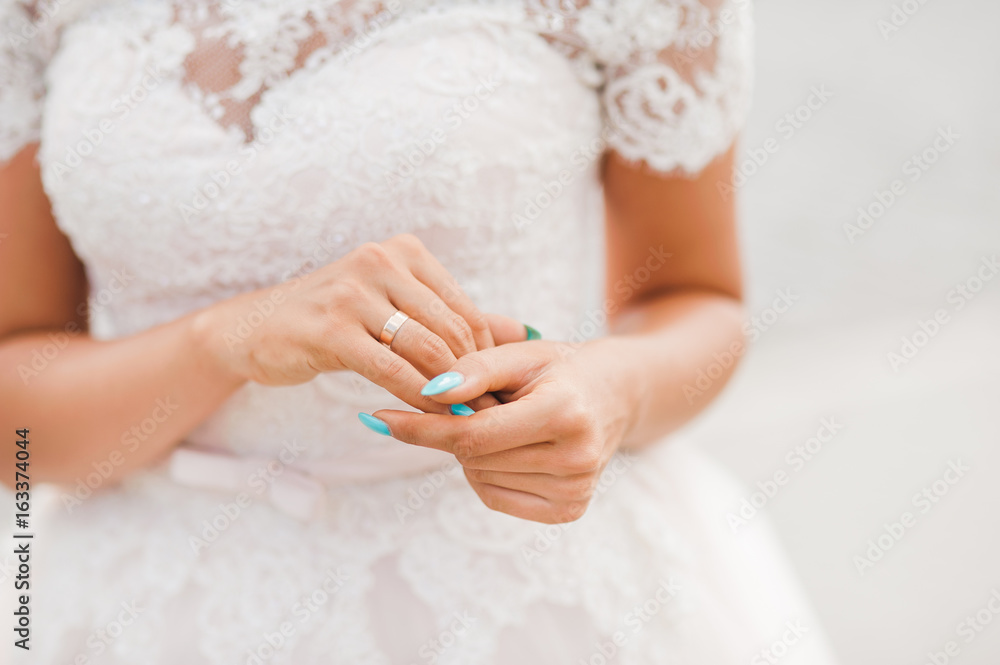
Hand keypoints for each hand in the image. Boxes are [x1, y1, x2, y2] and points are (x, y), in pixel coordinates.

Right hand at [194, 234, 526, 412]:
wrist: (257, 328)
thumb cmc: (336, 321)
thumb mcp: (397, 310)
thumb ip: (456, 318)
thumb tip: (526, 331)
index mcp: (405, 252)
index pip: (464, 310)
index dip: (485, 357)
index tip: (494, 395)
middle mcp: (381, 261)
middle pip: (451, 329)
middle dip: (472, 379)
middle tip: (485, 416)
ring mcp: (353, 291)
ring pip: (426, 350)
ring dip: (449, 393)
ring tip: (461, 423)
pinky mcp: (331, 327)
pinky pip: (391, 370)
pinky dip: (416, 398)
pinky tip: (425, 419)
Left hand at [371, 338, 640, 522]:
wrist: (616, 394)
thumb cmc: (561, 368)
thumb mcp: (521, 354)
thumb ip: (475, 368)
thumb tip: (428, 390)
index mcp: (565, 412)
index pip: (473, 433)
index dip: (421, 428)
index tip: (377, 418)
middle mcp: (576, 458)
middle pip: (472, 457)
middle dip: (452, 430)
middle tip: (469, 402)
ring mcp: (576, 490)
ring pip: (479, 478)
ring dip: (470, 451)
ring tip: (500, 420)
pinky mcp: (570, 510)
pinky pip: (495, 496)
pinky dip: (485, 472)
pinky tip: (508, 447)